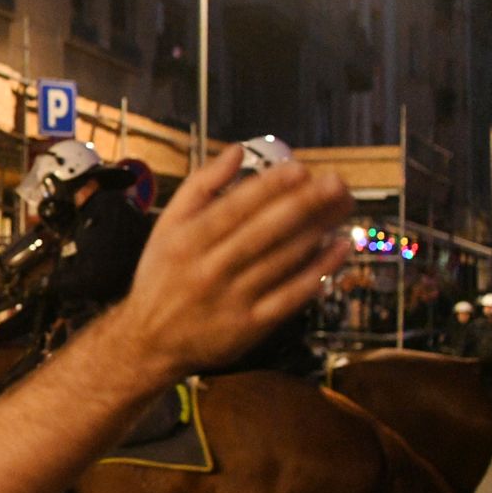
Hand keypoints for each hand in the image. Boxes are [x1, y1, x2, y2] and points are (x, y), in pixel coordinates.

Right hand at [114, 146, 352, 381]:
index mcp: (188, 240)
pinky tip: (340, 248)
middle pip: (264, 232)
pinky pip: (291, 295)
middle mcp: (210, 268)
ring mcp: (233, 298)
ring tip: (342, 206)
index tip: (301, 169)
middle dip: (305, 204)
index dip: (270, 187)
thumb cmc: (162, 275)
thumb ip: (200, 186)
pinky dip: (319, 272)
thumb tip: (236, 152)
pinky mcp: (251, 325)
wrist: (149, 340)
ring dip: (317, 231)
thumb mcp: (168, 226)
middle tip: (336, 183)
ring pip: (281, 260)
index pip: (234, 208)